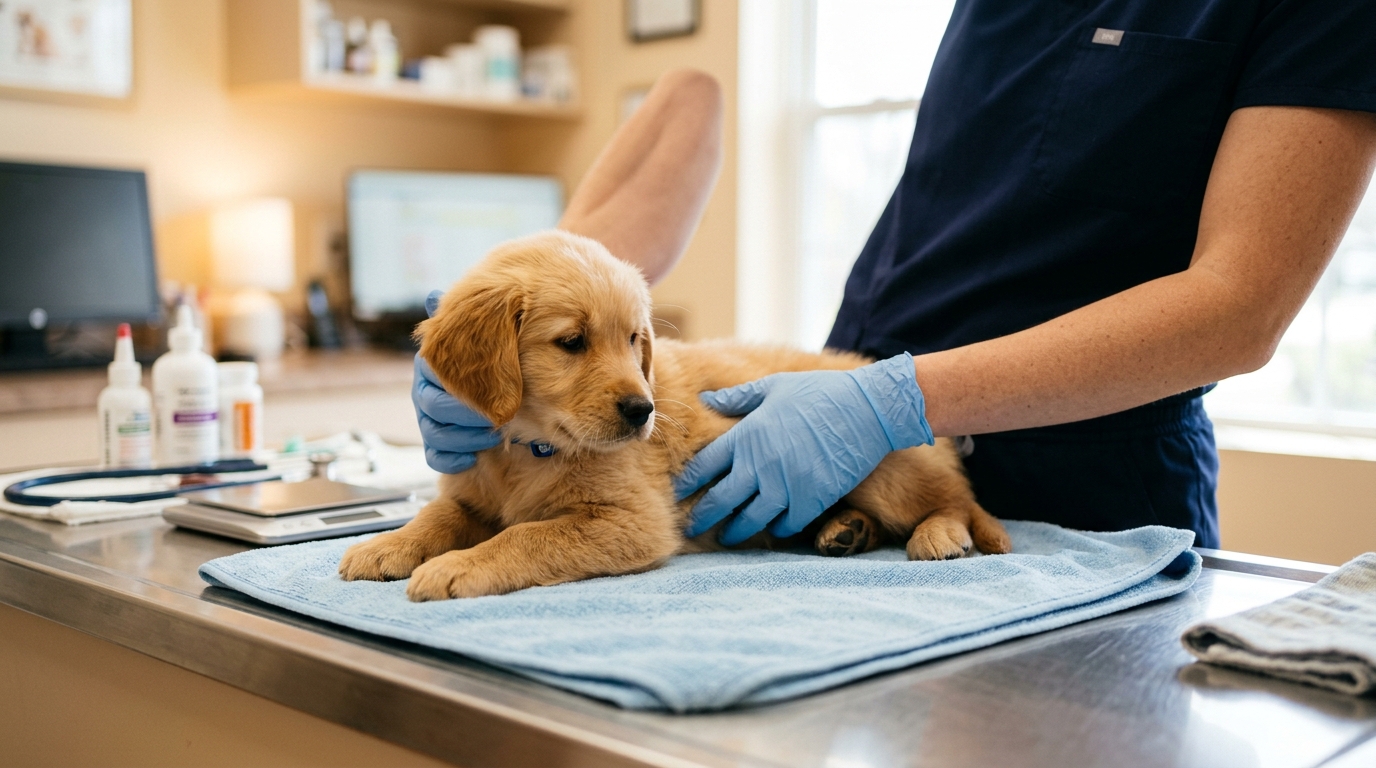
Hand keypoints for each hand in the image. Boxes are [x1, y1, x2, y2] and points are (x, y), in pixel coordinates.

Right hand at [413, 290, 502, 472]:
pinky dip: (454, 459)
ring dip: (466, 437)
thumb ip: (468, 323)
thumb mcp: (488, 337)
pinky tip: (474, 457)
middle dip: (468, 413)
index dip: (463, 383)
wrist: (508, 390)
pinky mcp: (436, 445)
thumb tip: (431, 297)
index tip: (494, 387)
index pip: (434, 373)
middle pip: (434, 406)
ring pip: (435, 433)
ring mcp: (428, 419)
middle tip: (500, 414)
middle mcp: (425, 390)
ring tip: (495, 434)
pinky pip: (434, 457)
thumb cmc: (495, 361)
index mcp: (432, 363)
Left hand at [674, 354, 932, 544]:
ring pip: (750, 521)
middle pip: (721, 501)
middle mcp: (761, 465)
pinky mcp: (813, 501)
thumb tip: (707, 399)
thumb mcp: (774, 387)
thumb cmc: (820, 393)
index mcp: (747, 436)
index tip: (679, 493)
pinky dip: (776, 530)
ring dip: (735, 532)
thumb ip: (738, 398)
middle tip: (692, 527)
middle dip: (703, 517)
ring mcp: (787, 487)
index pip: (704, 467)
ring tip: (726, 537)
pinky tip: (771, 529)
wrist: (869, 410)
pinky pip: (786, 526)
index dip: (689, 483)